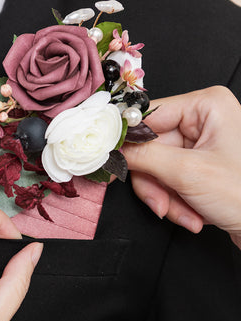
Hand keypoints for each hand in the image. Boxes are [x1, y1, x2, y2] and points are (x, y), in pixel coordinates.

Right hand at [122, 86, 240, 247]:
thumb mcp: (188, 173)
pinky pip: (170, 181)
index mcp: (207, 106)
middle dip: (156, 183)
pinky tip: (194, 214)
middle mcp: (205, 120)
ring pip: (158, 169)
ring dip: (166, 197)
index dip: (129, 141)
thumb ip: (143, 157)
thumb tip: (113, 149)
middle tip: (161, 202)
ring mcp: (203, 145)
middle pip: (151, 148)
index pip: (149, 116)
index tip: (112, 160)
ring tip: (186, 213)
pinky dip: (177, 202)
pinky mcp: (201, 167)